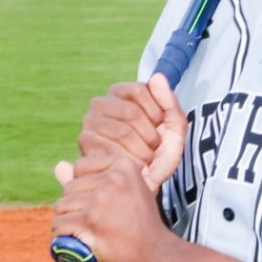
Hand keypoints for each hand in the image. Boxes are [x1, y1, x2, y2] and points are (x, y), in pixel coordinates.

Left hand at [52, 153, 171, 261]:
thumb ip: (90, 178)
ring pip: (61, 206)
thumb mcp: (123, 192)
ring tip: (84, 232)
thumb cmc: (138, 223)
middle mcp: (113, 178)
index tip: (101, 204)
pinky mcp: (90, 221)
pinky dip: (61, 236)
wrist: (155, 254)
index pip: (80, 167)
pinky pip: (59, 225)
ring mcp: (101, 199)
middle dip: (74, 206)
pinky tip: (74, 241)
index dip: (84, 188)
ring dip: (67, 222)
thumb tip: (58, 166)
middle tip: (94, 222)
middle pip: (69, 187)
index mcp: (124, 165)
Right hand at [78, 73, 186, 192]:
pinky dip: (130, 161)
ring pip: (122, 131)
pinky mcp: (85, 144)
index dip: (157, 111)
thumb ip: (170, 102)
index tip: (160, 126)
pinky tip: (132, 167)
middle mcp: (101, 103)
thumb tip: (157, 76)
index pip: (140, 89)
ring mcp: (90, 122)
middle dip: (150, 135)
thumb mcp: (175, 127)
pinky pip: (112, 149)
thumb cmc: (160, 154)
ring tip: (145, 158)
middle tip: (153, 148)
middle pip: (131, 111)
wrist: (145, 184)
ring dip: (142, 150)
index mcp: (121, 92)